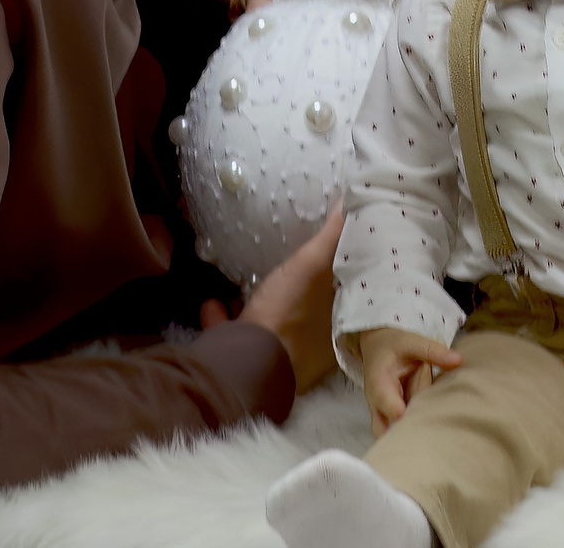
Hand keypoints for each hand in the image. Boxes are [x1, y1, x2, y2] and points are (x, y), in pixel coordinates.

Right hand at [236, 202, 343, 391]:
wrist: (241, 362)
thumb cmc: (289, 313)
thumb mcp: (313, 266)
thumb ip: (332, 236)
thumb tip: (350, 201)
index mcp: (335, 330)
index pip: (346, 296)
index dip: (342, 275)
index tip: (337, 254)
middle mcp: (309, 349)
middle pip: (307, 312)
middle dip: (299, 293)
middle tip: (295, 267)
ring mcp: (273, 356)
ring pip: (270, 325)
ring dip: (260, 305)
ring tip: (253, 282)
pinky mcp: (239, 360)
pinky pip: (233, 334)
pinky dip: (222, 318)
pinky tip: (212, 302)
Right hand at [359, 326, 465, 435]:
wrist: (376, 346)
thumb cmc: (393, 344)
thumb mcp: (412, 341)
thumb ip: (433, 351)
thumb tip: (459, 360)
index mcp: (380, 385)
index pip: (393, 410)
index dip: (411, 419)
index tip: (430, 421)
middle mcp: (376, 404)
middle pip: (388, 430)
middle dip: (408, 435)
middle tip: (435, 435)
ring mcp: (379, 413)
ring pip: (388, 435)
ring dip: (406, 437)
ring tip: (432, 437)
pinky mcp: (386, 416)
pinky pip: (393, 431)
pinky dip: (406, 434)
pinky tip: (427, 433)